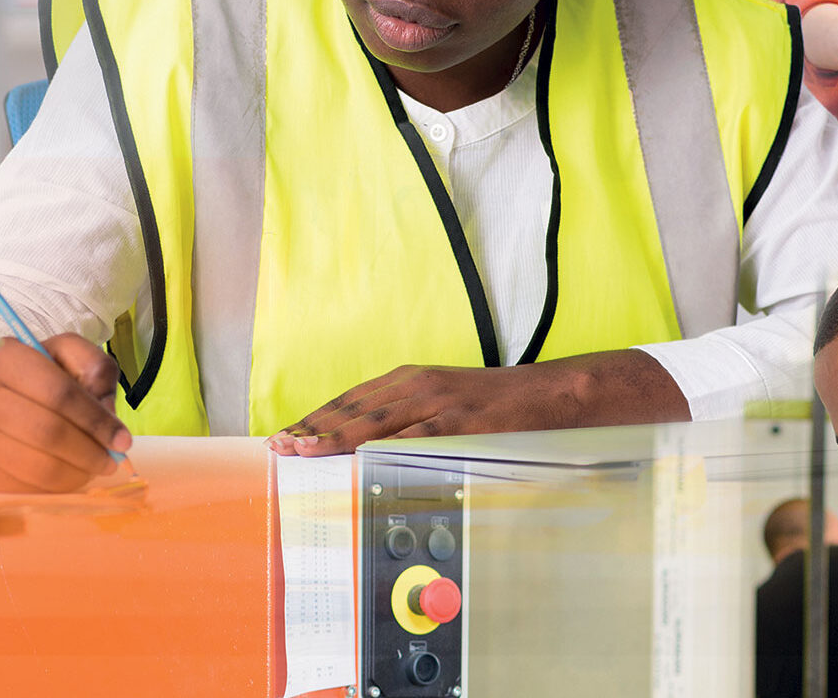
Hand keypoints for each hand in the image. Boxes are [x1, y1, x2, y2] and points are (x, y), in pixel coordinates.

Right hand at [0, 334, 131, 492]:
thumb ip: (95, 369)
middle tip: (111, 462)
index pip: (59, 394)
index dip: (96, 421)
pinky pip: (16, 485)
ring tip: (92, 470)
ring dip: (72, 473)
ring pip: (32, 464)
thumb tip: (107, 415)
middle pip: (46, 432)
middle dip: (88, 452)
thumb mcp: (70, 351)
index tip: (123, 441)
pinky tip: (65, 476)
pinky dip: (48, 487)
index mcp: (7, 358)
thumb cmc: (36, 365)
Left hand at [267, 350, 689, 455]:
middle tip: (279, 446)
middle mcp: (421, 385)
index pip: (353, 400)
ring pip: (378, 420)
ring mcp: (442, 402)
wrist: (558, 394)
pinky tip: (362, 459)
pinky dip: (386, 447)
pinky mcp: (463, 421)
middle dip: (314, 428)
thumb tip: (373, 453)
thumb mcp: (450, 406)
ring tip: (303, 451)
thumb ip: (413, 424)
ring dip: (336, 436)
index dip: (317, 418)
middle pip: (356, 408)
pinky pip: (418, 436)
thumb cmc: (502, 407)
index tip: (286, 435)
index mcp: (415, 380)